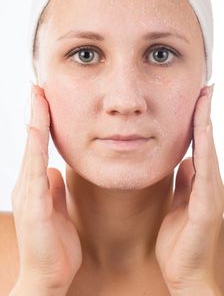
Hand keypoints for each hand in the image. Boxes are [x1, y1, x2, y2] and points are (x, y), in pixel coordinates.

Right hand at [11, 84, 81, 294]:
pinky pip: (34, 170)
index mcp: (35, 184)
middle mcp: (28, 184)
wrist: (48, 276)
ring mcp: (27, 193)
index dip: (42, 122)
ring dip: (35, 122)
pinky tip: (39, 130)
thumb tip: (53, 170)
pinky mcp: (33, 205)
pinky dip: (36, 148)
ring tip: (38, 96)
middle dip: (36, 113)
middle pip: (32, 141)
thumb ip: (53, 189)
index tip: (45, 99)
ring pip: (31, 150)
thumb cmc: (54, 244)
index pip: (38, 146)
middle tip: (38, 87)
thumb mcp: (56, 209)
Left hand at [155, 84, 223, 293]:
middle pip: (207, 143)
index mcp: (201, 183)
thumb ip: (185, 180)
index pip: (200, 145)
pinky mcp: (205, 208)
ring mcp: (211, 195)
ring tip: (204, 100)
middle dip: (205, 115)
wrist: (184, 272)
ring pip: (209, 153)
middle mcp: (210, 184)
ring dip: (206, 126)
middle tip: (205, 88)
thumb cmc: (180, 238)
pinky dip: (203, 152)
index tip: (197, 98)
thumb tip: (185, 159)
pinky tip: (201, 134)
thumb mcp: (179, 202)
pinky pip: (204, 174)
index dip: (198, 121)